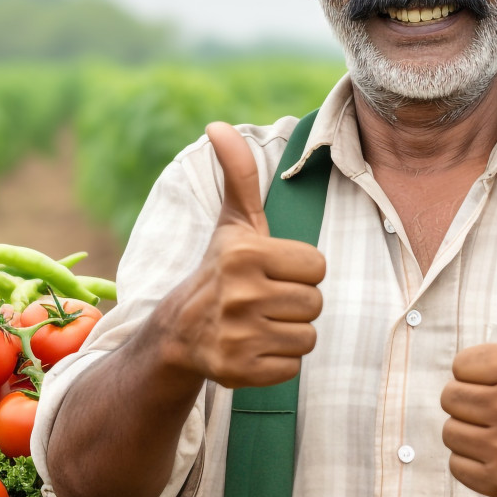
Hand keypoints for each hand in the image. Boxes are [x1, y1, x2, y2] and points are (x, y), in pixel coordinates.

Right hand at [155, 122, 326, 388]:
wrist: (178, 332)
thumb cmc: (220, 269)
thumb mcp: (233, 223)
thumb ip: (238, 174)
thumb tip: (217, 125)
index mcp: (246, 253)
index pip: (318, 266)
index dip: (300, 270)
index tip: (271, 272)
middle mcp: (240, 294)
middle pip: (316, 303)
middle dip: (296, 303)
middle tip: (265, 300)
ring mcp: (238, 335)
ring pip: (307, 337)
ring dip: (289, 332)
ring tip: (260, 323)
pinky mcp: (239, 371)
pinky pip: (292, 367)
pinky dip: (278, 361)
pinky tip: (253, 347)